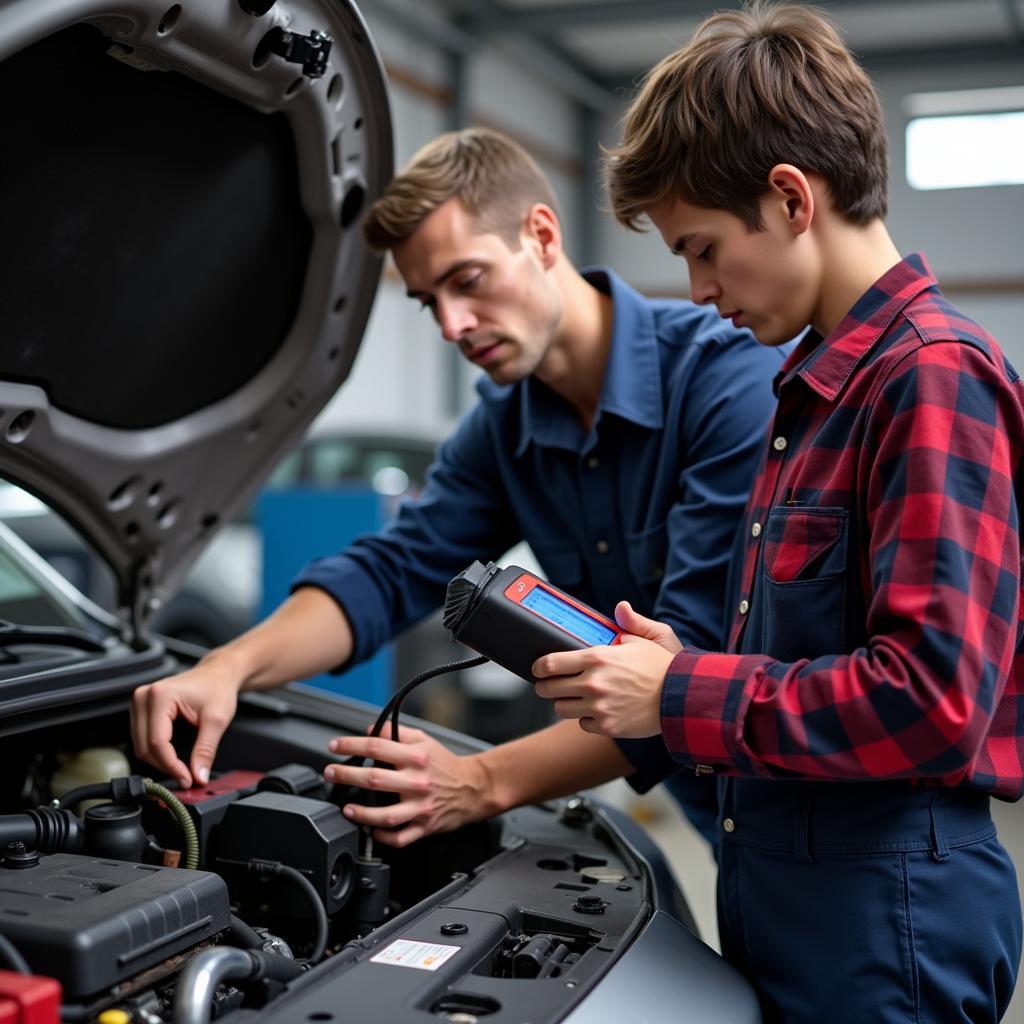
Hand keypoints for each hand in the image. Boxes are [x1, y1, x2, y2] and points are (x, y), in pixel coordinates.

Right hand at [131, 657, 240, 787]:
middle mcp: (144, 697)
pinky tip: (172, 759)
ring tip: (181, 769)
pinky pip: (143, 739)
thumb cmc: (218, 688)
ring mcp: (139, 702)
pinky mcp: (141, 709)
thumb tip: (198, 777)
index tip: (187, 779)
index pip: (158, 742)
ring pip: (141, 746)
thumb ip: (206, 750)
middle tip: (187, 778)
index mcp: (160, 696)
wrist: (218, 674)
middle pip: (145, 746)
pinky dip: (156, 753)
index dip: (172, 766)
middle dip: (165, 766)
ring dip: (159, 762)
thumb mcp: (217, 720)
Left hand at [324, 723, 491, 846]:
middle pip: (375, 779)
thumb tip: (371, 731)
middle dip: (347, 776)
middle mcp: (417, 782)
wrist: (473, 787)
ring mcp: (420, 806)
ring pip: (385, 815)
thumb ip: (398, 734)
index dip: (351, 745)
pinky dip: (383, 836)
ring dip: (361, 813)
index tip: (335, 746)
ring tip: (347, 808)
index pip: (377, 747)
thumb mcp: (425, 741)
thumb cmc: (445, 765)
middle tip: (331, 774)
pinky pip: (400, 837)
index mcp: (416, 758)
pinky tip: (371, 830)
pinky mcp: (425, 826)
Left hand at [531, 602, 679, 737]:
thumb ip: (632, 622)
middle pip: (548, 689)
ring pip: (561, 709)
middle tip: (548, 685)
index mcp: (598, 657)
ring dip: (565, 703)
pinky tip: (598, 709)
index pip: (551, 663)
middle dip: (545, 686)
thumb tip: (620, 608)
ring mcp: (599, 707)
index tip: (537, 668)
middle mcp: (593, 683)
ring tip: (575, 697)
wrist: (684, 698)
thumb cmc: (666, 666)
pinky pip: (582, 724)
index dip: (538, 667)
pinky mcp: (607, 726)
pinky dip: (586, 718)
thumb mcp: (652, 636)